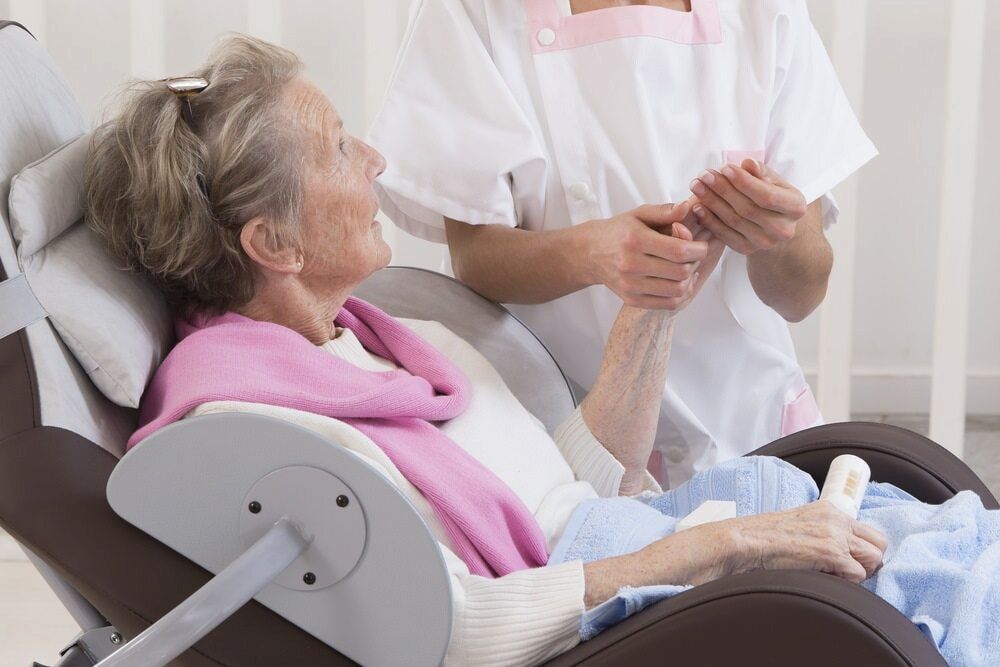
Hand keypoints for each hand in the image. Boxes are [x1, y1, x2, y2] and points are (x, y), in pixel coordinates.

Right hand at [583, 202, 711, 308]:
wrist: (590, 253)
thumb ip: (664, 211)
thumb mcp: (639, 214)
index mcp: (635, 239)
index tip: (701, 245)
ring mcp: (630, 285)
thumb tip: (687, 207)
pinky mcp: (631, 299)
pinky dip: (679, 295)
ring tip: (688, 270)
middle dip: (695, 263)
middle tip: (694, 257)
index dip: (698, 249)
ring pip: (677, 290)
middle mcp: (631, 264)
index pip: (679, 250)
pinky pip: (667, 304)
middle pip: (680, 271)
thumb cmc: (620, 231)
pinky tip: (679, 283)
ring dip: (689, 280)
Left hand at [688, 159, 807, 255]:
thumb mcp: (775, 181)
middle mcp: (783, 229)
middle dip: (722, 189)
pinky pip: (725, 235)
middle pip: (747, 208)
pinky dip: (709, 220)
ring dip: (711, 202)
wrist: (775, 225)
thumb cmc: (774, 196)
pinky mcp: (747, 250)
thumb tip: (748, 163)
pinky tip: (698, 206)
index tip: (725, 168)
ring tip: (697, 186)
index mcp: (795, 208)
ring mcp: (765, 243)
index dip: (744, 182)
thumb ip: (761, 172)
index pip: (767, 195)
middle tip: (704, 175)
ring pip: (733, 221)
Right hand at [731, 500, 887, 582]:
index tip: (849, 561)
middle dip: (868, 562)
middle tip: (845, 571)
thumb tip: (839, 554)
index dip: (863, 551)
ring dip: (859, 572)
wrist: (745, 541)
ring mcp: (835, 535)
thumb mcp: (799, 526)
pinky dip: (846, 582)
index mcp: (829, 511)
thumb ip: (822, 533)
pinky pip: (858, 574)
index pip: (868, 532)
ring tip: (834, 575)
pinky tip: (824, 577)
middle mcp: (836, 519)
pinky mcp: (831, 552)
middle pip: (879, 545)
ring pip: (874, 560)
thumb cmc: (764, 538)